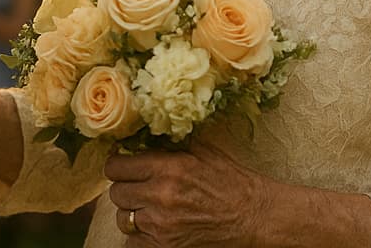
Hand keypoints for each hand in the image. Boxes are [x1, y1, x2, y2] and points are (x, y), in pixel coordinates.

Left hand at [104, 141, 268, 246]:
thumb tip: (142, 133)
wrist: (253, 216)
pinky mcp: (166, 247)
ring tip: (148, 209)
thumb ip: (169, 143)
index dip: (117, 166)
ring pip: (122, 219)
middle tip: (138, 187)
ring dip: (132, 213)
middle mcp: (160, 196)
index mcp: (168, 168)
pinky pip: (133, 242)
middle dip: (125, 188)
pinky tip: (154, 227)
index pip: (116, 167)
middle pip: (116, 193)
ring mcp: (161, 225)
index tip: (122, 166)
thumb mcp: (202, 151)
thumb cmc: (231, 181)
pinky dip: (140, 236)